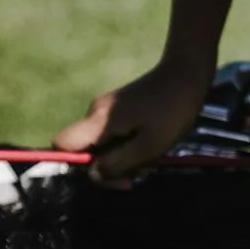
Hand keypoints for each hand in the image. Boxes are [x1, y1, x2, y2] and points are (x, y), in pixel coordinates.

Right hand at [55, 56, 213, 184]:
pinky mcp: (120, 108)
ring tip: (149, 162)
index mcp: (98, 120)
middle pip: (85, 149)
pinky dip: (128, 147)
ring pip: (102, 145)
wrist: (187, 71)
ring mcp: (107, 109)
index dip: (71, 165)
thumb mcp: (149, 145)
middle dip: (107, 168)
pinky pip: (114, 135)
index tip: (102, 176)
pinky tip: (150, 149)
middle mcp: (95, 113)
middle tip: (135, 177)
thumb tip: (92, 175)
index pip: (61, 144)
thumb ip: (118, 162)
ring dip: (121, 159)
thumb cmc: (172, 109)